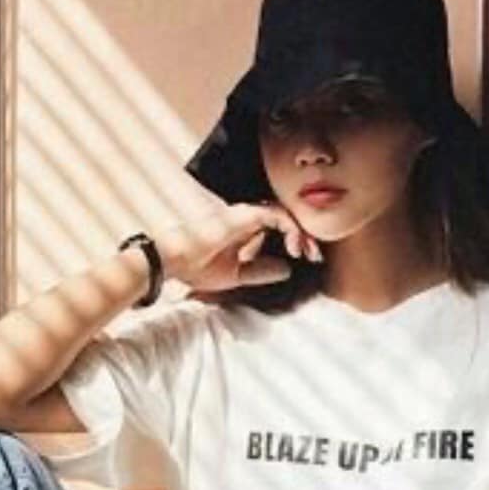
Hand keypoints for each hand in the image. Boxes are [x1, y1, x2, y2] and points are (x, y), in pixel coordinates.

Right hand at [151, 202, 321, 292]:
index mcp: (242, 231)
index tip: (306, 258)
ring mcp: (245, 215)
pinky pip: (276, 215)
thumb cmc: (196, 267)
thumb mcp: (237, 275)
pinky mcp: (244, 216)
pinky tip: (295, 246)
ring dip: (300, 232)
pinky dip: (290, 228)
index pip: (277, 227)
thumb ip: (260, 270)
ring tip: (306, 251)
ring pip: (283, 214)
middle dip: (303, 236)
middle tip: (314, 255)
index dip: (294, 240)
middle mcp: (246, 219)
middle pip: (284, 219)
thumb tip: (287, 270)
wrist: (174, 262)